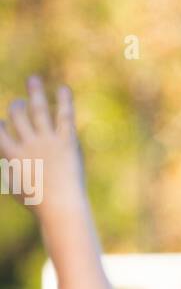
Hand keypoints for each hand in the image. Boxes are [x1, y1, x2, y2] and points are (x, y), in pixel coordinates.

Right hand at [0, 77, 83, 217]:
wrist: (62, 208)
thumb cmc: (38, 203)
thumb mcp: (15, 187)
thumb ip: (7, 170)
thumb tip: (5, 160)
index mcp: (12, 155)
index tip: (2, 121)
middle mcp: (28, 144)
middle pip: (17, 114)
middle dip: (16, 105)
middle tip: (18, 102)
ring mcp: (47, 141)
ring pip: (38, 109)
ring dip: (34, 92)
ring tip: (33, 79)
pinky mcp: (67, 142)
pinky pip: (64, 116)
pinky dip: (64, 101)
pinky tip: (63, 88)